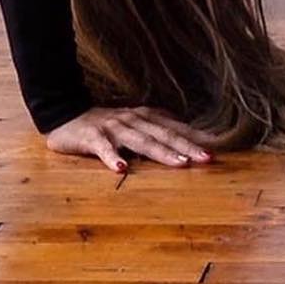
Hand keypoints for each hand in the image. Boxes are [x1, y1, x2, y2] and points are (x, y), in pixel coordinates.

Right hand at [44, 104, 218, 172]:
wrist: (67, 114)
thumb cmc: (106, 125)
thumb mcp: (135, 124)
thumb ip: (157, 129)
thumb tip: (186, 136)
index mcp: (146, 118)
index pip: (175, 129)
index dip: (196, 138)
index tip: (218, 148)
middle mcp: (135, 120)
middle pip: (165, 135)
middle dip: (188, 147)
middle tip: (208, 158)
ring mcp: (114, 128)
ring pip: (142, 141)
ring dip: (162, 153)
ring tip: (180, 164)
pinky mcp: (93, 137)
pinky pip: (104, 149)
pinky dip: (113, 158)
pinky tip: (122, 169)